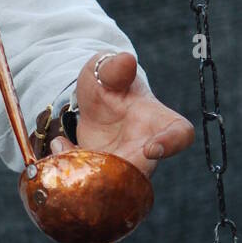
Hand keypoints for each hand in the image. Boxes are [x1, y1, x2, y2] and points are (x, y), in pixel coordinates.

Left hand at [50, 51, 194, 176]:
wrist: (91, 103)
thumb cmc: (109, 84)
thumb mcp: (105, 70)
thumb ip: (114, 67)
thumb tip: (125, 59)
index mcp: (158, 120)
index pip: (180, 134)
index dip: (172, 143)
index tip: (151, 149)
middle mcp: (145, 150)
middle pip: (140, 171)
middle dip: (117, 172)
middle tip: (93, 160)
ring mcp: (123, 166)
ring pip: (113, 183)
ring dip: (90, 173)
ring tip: (68, 149)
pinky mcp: (102, 177)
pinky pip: (89, 183)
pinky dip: (70, 169)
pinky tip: (61, 147)